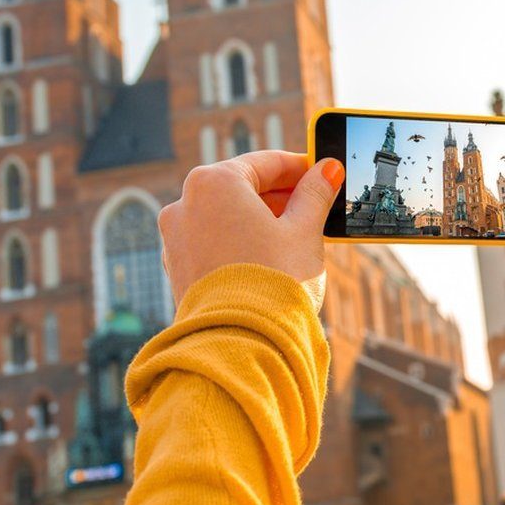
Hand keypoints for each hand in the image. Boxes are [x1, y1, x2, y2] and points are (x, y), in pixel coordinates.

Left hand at [158, 151, 345, 309]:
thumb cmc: (273, 281)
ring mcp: (176, 236)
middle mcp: (185, 203)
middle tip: (314, 207)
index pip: (264, 163)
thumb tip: (328, 170)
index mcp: (214, 182)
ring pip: (225, 216)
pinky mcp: (177, 266)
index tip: (321, 174)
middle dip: (279, 196)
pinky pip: (213, 241)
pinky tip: (267, 257)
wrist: (241, 341)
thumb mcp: (304, 231)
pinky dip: (238, 241)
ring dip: (259, 220)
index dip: (299, 168)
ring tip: (295, 236)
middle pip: (242, 188)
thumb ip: (315, 194)